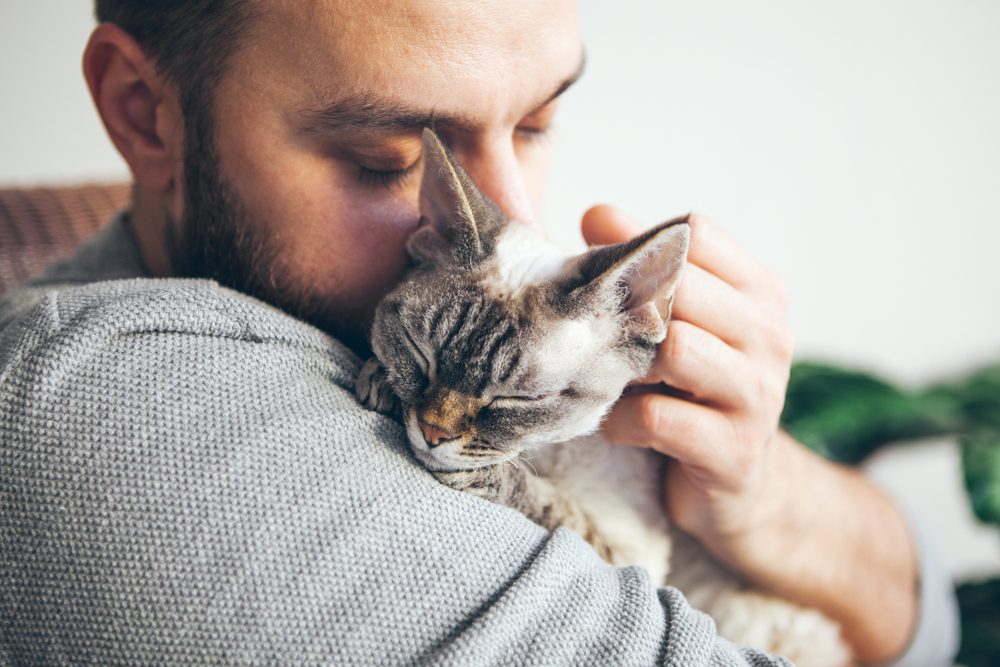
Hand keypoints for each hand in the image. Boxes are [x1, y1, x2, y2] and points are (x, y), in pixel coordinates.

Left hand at [581, 205, 917, 663]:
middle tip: (595, 331)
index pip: (698, 233)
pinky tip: (618, 424)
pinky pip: (658, 417)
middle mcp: (769, 337)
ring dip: (624, 364)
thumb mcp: (681, 325)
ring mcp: (758, 396)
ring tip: (610, 379)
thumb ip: (647, 270)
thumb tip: (596, 214)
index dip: (640, 243)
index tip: (603, 268)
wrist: (743, 490)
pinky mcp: (734, 452)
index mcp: (760, 294)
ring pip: (674, 348)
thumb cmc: (696, 394)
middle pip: (682, 287)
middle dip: (628, 306)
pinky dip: (622, 419)